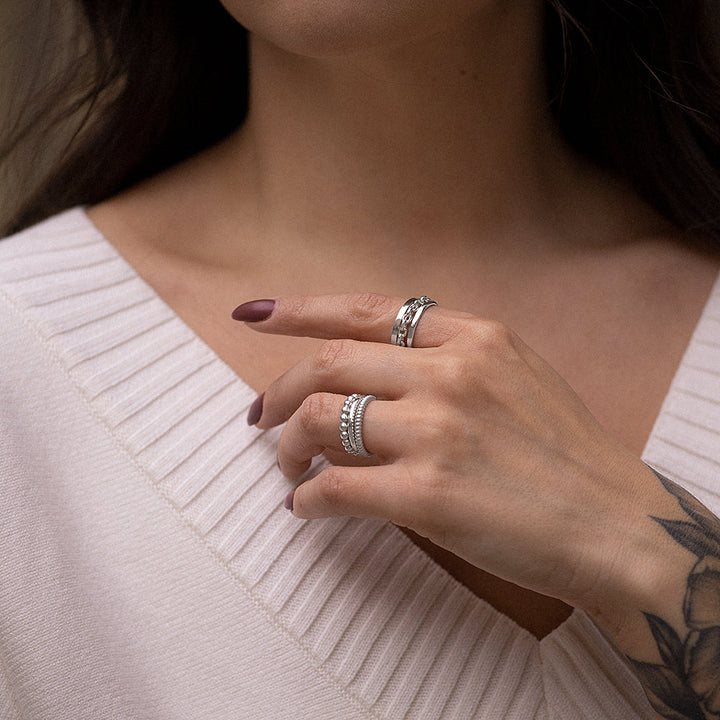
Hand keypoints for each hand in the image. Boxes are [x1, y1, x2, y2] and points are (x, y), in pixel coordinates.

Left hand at [233, 292, 675, 616]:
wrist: (618, 527)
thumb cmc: (568, 456)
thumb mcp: (517, 377)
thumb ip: (449, 361)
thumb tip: (373, 378)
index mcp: (475, 337)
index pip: (366, 310)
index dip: (301, 310)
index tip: (256, 315)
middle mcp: (451, 372)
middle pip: (328, 363)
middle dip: (279, 391)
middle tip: (262, 418)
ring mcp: (438, 430)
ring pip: (320, 418)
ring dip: (287, 445)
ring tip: (287, 467)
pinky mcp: (427, 494)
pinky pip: (335, 488)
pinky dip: (307, 499)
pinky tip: (307, 509)